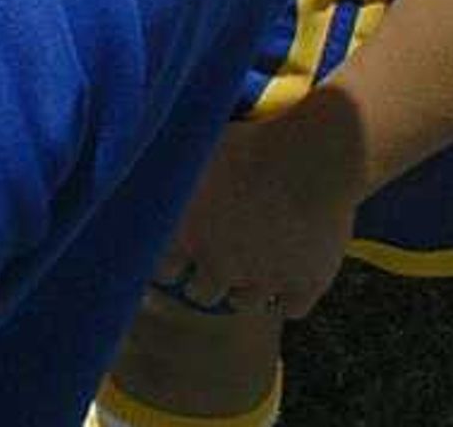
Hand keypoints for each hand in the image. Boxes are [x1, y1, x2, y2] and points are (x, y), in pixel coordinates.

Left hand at [157, 98, 365, 322]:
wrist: (311, 157)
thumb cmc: (248, 143)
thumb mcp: (195, 151)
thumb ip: (167, 171)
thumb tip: (141, 163)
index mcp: (186, 235)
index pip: (162, 272)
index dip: (167, 265)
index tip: (173, 258)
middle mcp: (221, 264)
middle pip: (201, 294)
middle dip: (203, 280)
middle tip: (211, 266)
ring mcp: (265, 278)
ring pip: (244, 302)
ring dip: (242, 290)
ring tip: (246, 271)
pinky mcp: (307, 284)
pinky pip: (290, 309)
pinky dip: (287, 299)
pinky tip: (284, 283)